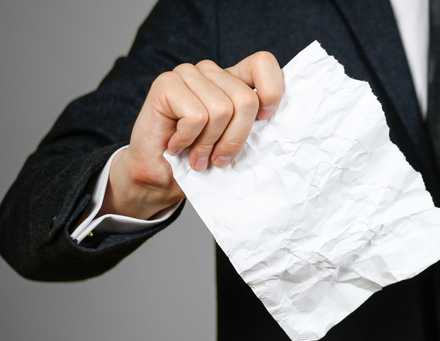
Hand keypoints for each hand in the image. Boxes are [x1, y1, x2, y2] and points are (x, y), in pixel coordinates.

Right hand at [100, 52, 284, 219]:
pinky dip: (189, 140)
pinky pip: (197, 116)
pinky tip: (176, 145)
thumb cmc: (201, 162)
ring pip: (222, 110)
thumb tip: (281, 129)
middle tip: (218, 158)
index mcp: (234, 80)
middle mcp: (212, 72)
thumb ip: (257, 128)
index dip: (271, 92)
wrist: (158, 179)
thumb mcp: (238, 145)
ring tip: (197, 155)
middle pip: (247, 100)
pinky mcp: (166, 84)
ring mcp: (188, 74)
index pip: (263, 63)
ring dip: (208, 144)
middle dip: (235, 139)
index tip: (262, 121)